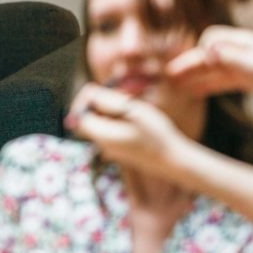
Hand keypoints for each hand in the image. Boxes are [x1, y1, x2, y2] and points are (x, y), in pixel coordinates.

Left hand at [65, 83, 188, 172]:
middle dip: (98, 103)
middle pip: (87, 118)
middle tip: (119, 98)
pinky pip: (109, 129)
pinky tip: (134, 119)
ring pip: (99, 123)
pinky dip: (116, 120)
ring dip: (109, 110)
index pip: (79, 114)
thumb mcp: (133, 111)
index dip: (86, 98)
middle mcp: (102, 144)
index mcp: (102, 136)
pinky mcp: (119, 149)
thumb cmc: (157, 134)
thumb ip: (108, 102)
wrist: (174, 161)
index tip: (103, 91)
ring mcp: (110, 149)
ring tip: (130, 107)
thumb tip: (89, 94)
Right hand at [166, 25, 252, 102]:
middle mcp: (239, 51)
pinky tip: (194, 91)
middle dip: (188, 63)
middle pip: (207, 55)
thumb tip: (206, 51)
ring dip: (193, 75)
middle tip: (169, 74)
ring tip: (175, 84)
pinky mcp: (247, 79)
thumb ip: (230, 57)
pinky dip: (206, 84)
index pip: (211, 39)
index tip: (196, 64)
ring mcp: (242, 65)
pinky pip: (220, 80)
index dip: (201, 50)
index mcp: (241, 43)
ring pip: (211, 69)